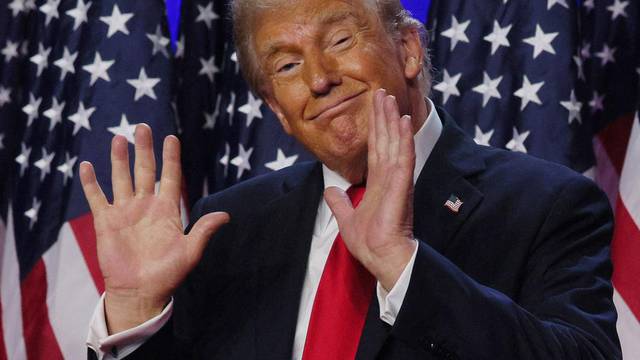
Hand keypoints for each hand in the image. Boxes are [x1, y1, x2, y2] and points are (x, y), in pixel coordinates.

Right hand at [79, 124, 228, 333]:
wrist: (141, 293)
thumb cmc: (168, 274)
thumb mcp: (190, 252)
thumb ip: (204, 230)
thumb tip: (226, 215)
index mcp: (166, 210)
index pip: (170, 177)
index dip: (171, 158)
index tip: (172, 138)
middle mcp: (145, 206)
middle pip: (144, 171)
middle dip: (144, 149)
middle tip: (142, 127)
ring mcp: (125, 212)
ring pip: (121, 178)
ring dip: (119, 159)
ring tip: (118, 138)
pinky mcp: (106, 222)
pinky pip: (97, 198)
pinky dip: (91, 183)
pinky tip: (87, 166)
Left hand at [324, 89, 416, 290]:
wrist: (380, 257)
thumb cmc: (368, 242)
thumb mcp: (346, 218)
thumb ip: (339, 203)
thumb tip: (330, 190)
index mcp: (377, 182)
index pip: (375, 148)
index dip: (374, 127)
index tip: (374, 107)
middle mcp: (388, 177)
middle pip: (384, 139)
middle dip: (382, 116)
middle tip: (382, 91)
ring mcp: (396, 179)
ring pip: (394, 142)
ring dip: (392, 120)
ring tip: (390, 98)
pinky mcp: (402, 185)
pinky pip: (403, 157)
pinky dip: (404, 139)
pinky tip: (403, 121)